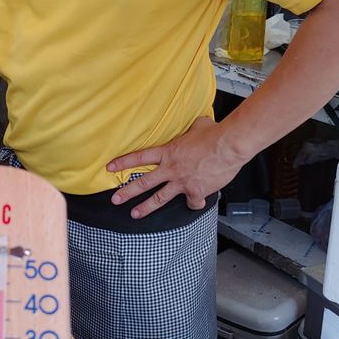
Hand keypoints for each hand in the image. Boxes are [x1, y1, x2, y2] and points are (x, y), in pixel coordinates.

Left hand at [106, 117, 245, 218]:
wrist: (228, 146)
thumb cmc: (215, 134)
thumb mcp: (198, 125)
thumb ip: (192, 128)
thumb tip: (197, 124)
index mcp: (168, 152)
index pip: (139, 157)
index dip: (123, 162)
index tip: (110, 167)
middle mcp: (171, 168)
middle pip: (143, 182)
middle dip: (127, 192)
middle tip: (116, 199)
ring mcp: (181, 182)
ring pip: (159, 198)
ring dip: (146, 208)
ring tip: (135, 214)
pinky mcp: (195, 191)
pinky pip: (192, 203)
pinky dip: (194, 204)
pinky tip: (195, 203)